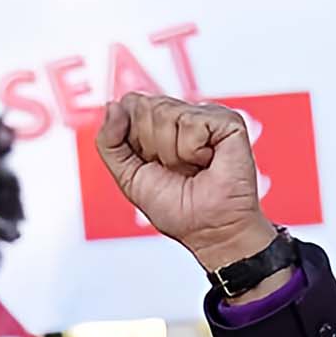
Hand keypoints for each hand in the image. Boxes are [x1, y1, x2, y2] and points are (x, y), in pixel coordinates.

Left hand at [96, 93, 274, 271]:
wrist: (209, 230)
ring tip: (190, 168)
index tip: (148, 162)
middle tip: (172, 169)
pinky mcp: (226, 120)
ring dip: (172, 153)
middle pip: (144, 107)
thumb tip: (111, 107)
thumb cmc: (177, 208)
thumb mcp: (127, 176)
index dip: (131, 138)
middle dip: (150, 147)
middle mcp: (179, 116)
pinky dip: (192, 151)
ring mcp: (203, 115)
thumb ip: (109, 142)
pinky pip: (190, 122)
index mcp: (155, 126)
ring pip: (165, 113)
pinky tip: (205, 161)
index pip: (128, 106)